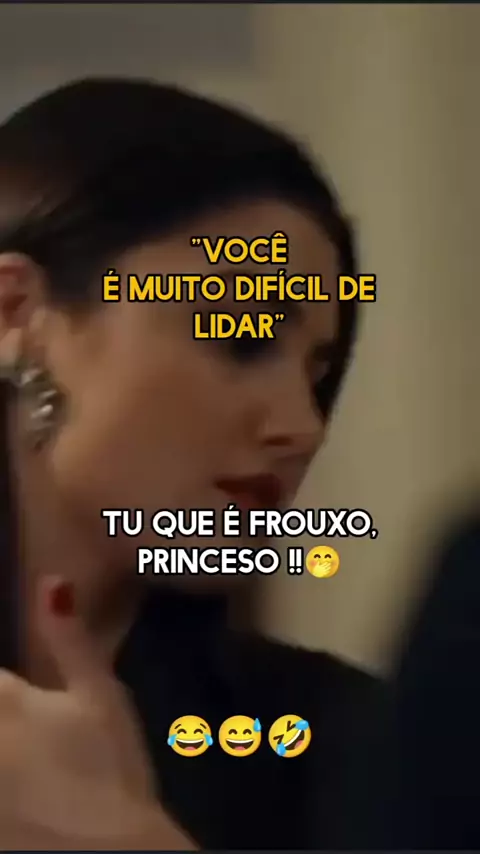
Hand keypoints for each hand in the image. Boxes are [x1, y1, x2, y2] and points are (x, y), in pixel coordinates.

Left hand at [0, 575, 193, 849]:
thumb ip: (69, 637)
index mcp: (3, 698)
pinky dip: (1, 775)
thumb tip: (51, 582)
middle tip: (28, 719)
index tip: (16, 690)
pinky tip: (17, 778)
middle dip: (5, 706)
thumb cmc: (112, 766)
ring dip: (3, 736)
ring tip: (25, 744)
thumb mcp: (101, 694)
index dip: (2, 682)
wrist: (113, 851)